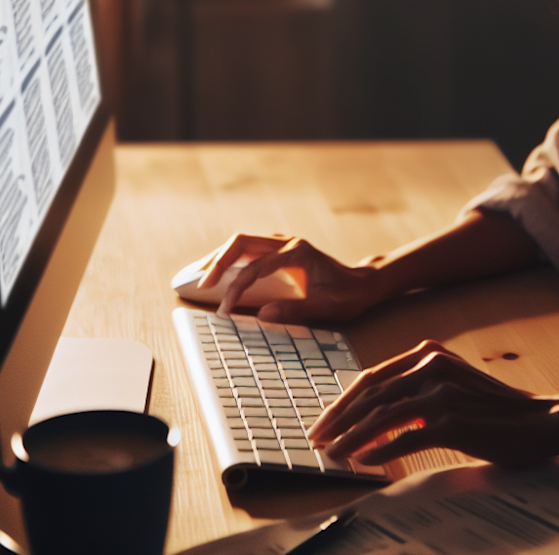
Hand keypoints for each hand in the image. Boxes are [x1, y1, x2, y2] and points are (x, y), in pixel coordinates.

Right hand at [199, 232, 380, 322]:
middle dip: (217, 262)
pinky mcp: (279, 252)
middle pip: (242, 242)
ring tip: (195, 276)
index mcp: (298, 252)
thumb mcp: (326, 307)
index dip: (237, 287)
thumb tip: (262, 316)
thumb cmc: (347, 296)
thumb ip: (295, 310)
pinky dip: (229, 260)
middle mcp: (287, 243)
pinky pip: (247, 251)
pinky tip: (215, 273)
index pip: (256, 266)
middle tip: (198, 285)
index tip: (225, 309)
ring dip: (219, 258)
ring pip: (241, 243)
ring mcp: (282, 244)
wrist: (363, 284)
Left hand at [308, 340, 558, 465]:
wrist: (540, 420)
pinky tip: (365, 463)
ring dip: (353, 437)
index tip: (325, 422)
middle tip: (318, 440)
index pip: (373, 377)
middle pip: (371, 393)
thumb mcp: (453, 386)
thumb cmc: (495, 409)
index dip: (345, 401)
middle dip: (339, 419)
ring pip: (382, 415)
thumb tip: (374, 416)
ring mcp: (442, 391)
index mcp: (429, 353)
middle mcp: (432, 364)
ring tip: (334, 455)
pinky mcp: (452, 419)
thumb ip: (418, 390)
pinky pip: (405, 436)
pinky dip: (380, 450)